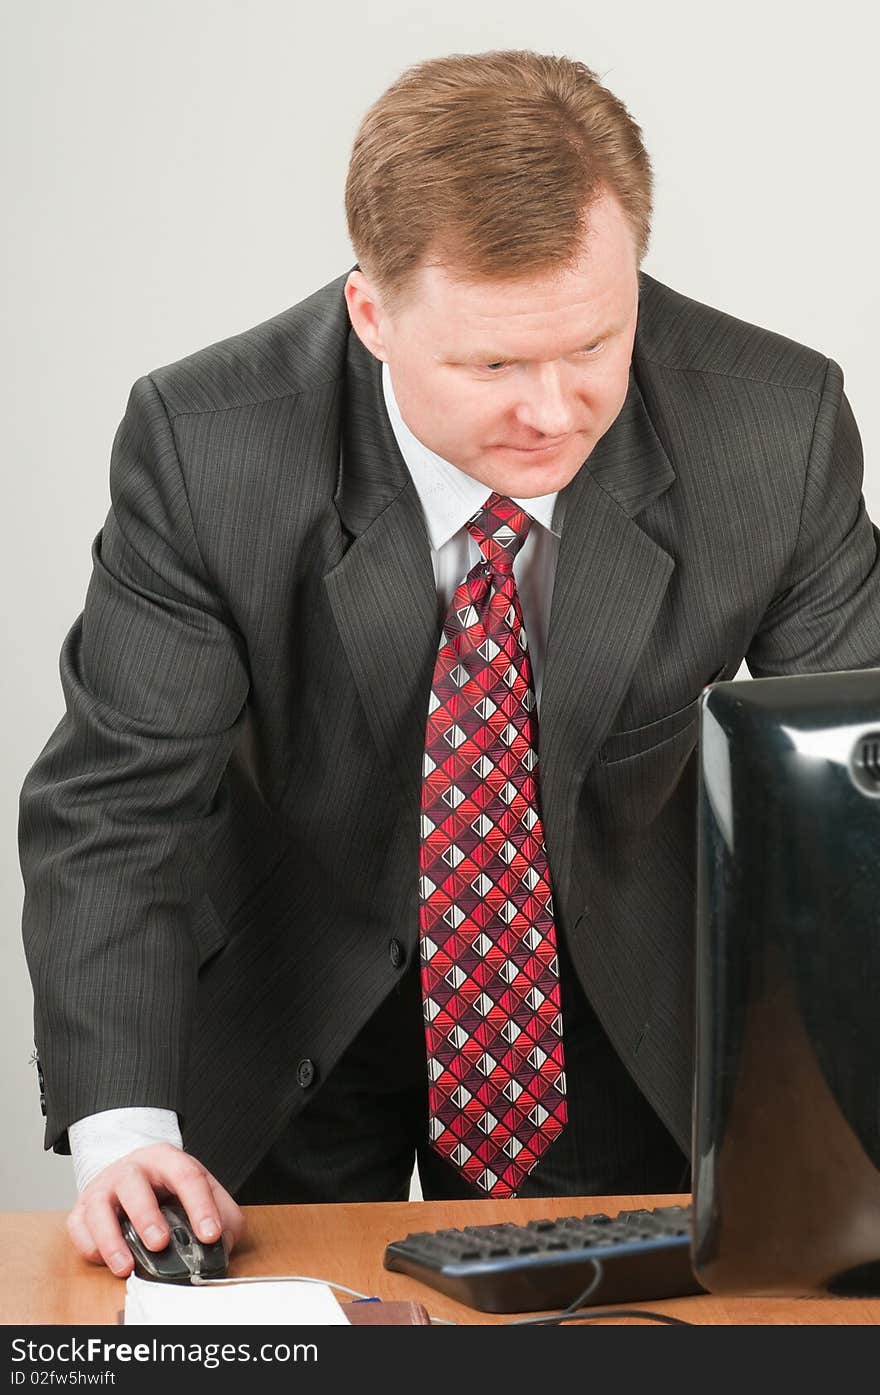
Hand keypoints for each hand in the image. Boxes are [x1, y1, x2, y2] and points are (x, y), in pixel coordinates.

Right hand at [66, 1143, 246, 1276]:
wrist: (131, 1173)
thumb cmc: (168, 1187)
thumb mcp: (201, 1190)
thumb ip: (222, 1213)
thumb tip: (224, 1242)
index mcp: (166, 1159)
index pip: (186, 1175)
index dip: (200, 1205)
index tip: (210, 1234)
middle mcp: (132, 1169)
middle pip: (134, 1184)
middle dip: (147, 1216)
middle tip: (160, 1243)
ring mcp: (104, 1187)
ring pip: (99, 1205)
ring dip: (112, 1237)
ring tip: (126, 1265)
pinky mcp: (82, 1209)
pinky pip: (78, 1225)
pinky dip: (89, 1245)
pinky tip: (104, 1259)